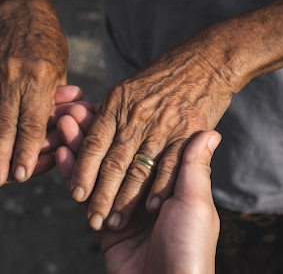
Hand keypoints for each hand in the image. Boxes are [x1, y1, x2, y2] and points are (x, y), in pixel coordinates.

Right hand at [0, 0, 67, 186]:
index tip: (21, 175)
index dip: (27, 152)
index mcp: (40, 80)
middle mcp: (14, 78)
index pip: (32, 124)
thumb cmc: (49, 44)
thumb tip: (55, 132)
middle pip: (6, 125)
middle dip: (2, 157)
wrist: (25, 12)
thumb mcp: (60, 71)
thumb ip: (53, 101)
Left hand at [0, 32, 87, 194]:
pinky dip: (31, 168)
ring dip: (50, 142)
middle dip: (55, 120)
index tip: (71, 88)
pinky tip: (55, 158)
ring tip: (77, 133)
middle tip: (84, 113)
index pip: (17, 102)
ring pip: (21, 150)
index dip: (43, 96)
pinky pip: (6, 174)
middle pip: (25, 127)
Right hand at [56, 118, 220, 273]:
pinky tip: (60, 152)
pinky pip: (84, 194)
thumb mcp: (196, 204)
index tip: (109, 100)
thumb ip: (192, 168)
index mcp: (167, 183)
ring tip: (64, 122)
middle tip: (76, 108)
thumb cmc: (191, 248)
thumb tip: (210, 132)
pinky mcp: (102, 224)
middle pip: (114, 153)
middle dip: (95, 131)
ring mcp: (121, 206)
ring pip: (96, 169)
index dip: (124, 123)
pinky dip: (71, 173)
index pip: (141, 144)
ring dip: (79, 146)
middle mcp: (143, 191)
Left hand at [68, 39, 233, 229]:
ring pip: (139, 169)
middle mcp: (136, 116)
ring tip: (115, 221)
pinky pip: (172, 165)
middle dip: (102, 194)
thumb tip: (88, 139)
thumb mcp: (128, 88)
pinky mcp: (188, 133)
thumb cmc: (162, 77)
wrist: (206, 61)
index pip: (94, 143)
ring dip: (127, 198)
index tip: (76, 195)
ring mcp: (163, 126)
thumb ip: (110, 115)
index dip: (83, 170)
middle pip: (114, 162)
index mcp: (117, 104)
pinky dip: (162, 186)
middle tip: (92, 218)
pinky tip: (152, 207)